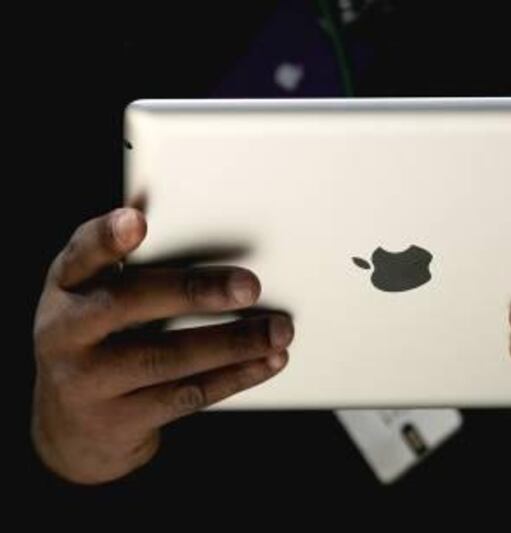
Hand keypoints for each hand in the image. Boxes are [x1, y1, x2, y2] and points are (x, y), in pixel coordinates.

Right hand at [32, 208, 293, 483]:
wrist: (71, 432)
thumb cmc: (99, 340)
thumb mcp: (95, 297)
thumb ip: (123, 257)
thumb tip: (147, 196)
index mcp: (65, 288)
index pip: (80, 255)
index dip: (106, 237)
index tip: (138, 221)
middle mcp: (63, 333)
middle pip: (127, 304)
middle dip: (193, 292)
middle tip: (250, 286)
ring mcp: (86, 382)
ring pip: (167, 357)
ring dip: (233, 343)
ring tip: (279, 330)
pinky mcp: (119, 421)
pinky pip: (187, 395)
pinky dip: (235, 377)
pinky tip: (269, 361)